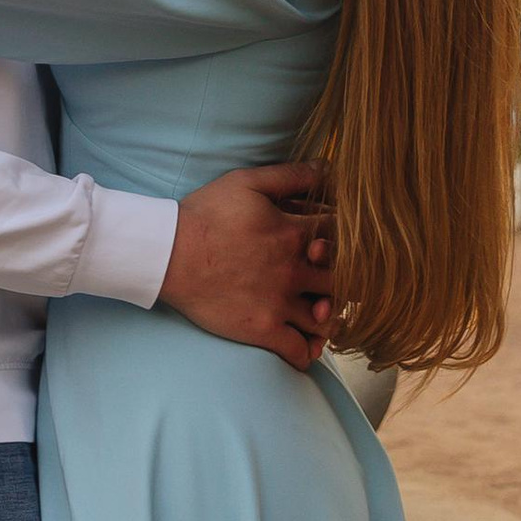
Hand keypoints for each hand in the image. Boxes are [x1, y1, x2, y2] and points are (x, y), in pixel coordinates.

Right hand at [160, 162, 335, 369]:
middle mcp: (294, 270)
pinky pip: (299, 351)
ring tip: (323, 315)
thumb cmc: (205, 215)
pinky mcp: (261, 329)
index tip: (340, 247)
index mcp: (295, 233)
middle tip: (337, 283)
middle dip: (347, 282)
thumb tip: (329, 167)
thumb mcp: (247, 182)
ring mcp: (279, 303)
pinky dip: (308, 352)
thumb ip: (291, 175)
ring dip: (330, 318)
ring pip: (327, 320)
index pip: (346, 239)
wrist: (168, 254)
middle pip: (345, 281)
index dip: (352, 242)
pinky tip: (306, 345)